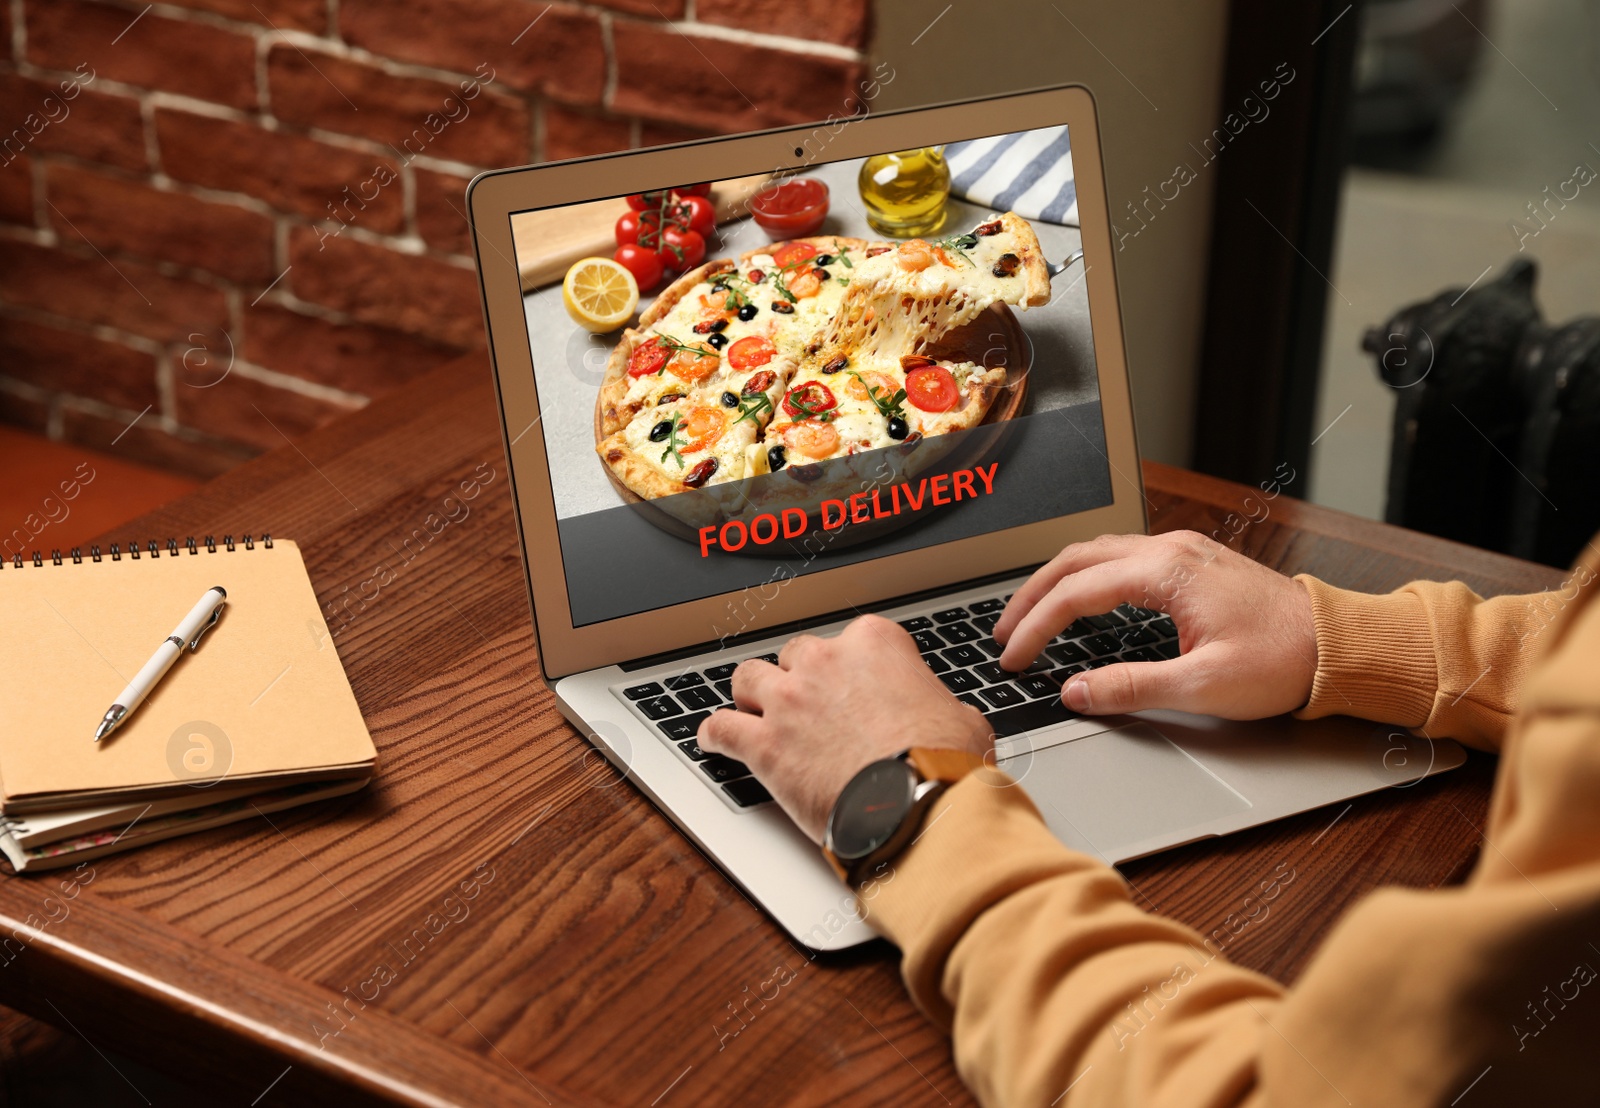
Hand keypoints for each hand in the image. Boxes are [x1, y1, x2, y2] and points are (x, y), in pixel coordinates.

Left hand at [698, 615, 992, 841]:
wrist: (915, 805)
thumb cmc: (944, 763)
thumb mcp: (964, 720)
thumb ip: (941, 706)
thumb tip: (946, 718)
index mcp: (875, 645)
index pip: (854, 640)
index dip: (853, 668)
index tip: (854, 686)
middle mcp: (825, 663)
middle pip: (797, 655)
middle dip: (801, 678)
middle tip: (810, 704)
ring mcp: (789, 702)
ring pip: (748, 678)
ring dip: (751, 694)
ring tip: (753, 708)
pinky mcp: (764, 746)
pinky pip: (720, 728)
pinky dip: (714, 734)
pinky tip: (713, 739)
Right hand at [993, 531, 1316, 718]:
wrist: (1338, 645)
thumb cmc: (1282, 661)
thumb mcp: (1202, 686)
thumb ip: (1131, 687)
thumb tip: (1076, 692)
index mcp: (1167, 572)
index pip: (1076, 593)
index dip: (1036, 627)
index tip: (1013, 658)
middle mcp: (1170, 550)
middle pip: (1076, 559)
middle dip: (1031, 596)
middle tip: (1004, 634)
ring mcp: (1182, 551)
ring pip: (1096, 552)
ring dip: (1056, 582)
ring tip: (1029, 616)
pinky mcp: (1192, 562)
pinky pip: (1120, 557)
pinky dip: (1085, 576)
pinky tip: (1079, 600)